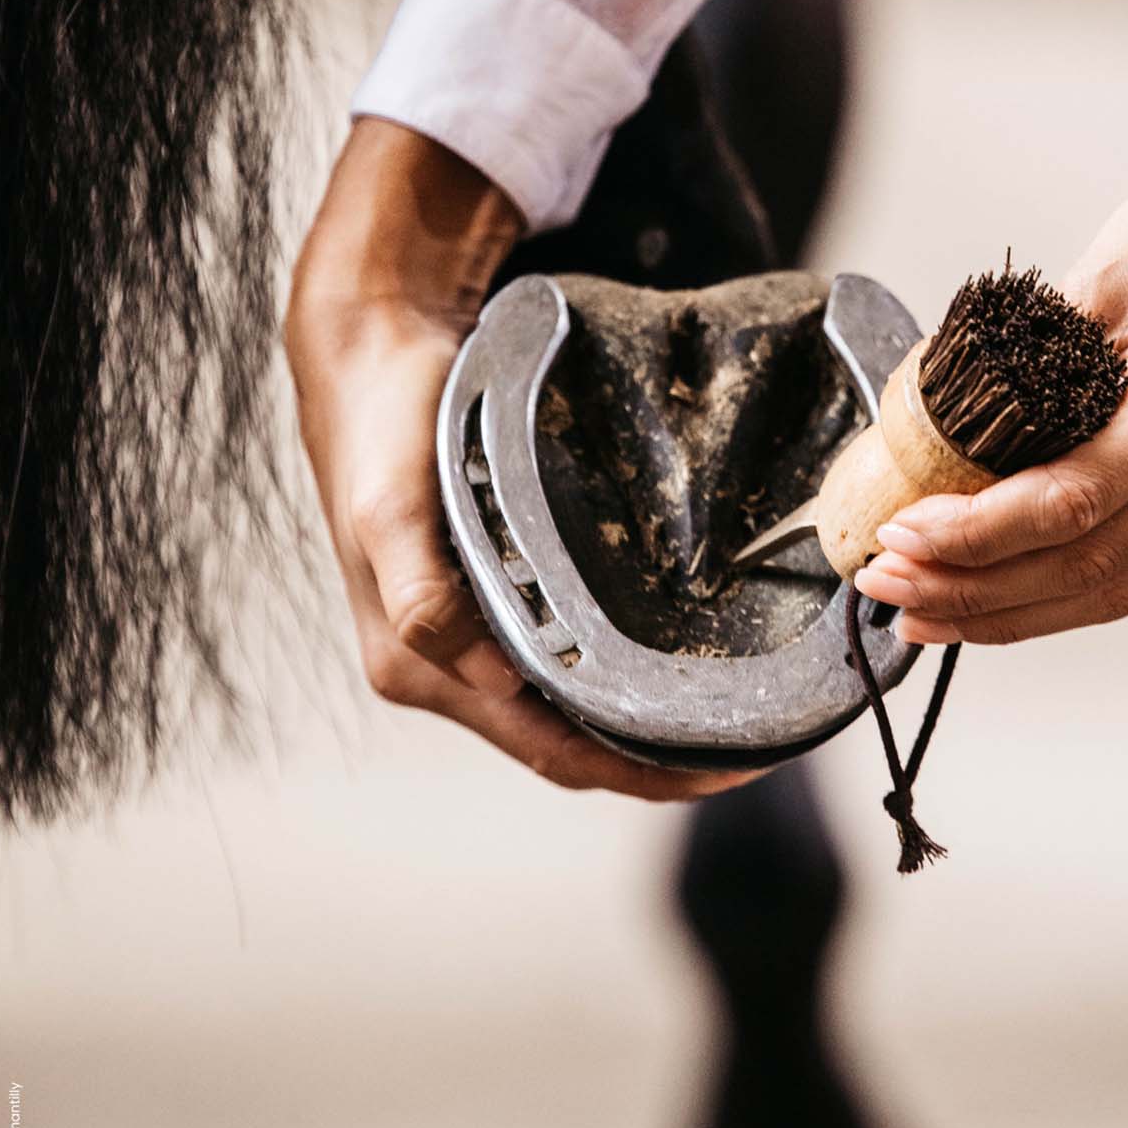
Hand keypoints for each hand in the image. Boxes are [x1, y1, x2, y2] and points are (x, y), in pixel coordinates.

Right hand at [286, 118, 745, 798]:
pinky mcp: (487, 597)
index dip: (637, 770)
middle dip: (656, 758)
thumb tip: (492, 682)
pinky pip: (563, 658)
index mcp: (418, 666)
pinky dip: (619, 671)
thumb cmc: (383, 429)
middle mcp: (441, 668)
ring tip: (734, 713)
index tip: (730, 768)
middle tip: (759, 745)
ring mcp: (465, 637)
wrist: (368, 357)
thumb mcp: (391, 505)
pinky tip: (671, 656)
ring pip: (568, 709)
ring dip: (642, 722)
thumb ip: (424, 596)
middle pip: (566, 744)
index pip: (548, 750)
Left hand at [856, 24, 1127, 646]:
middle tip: (884, 586)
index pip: (1067, 505)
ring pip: (1113, 589)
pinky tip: (999, 593)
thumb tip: (947, 421)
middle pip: (1083, 568)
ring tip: (923, 610)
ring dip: (1010, 610)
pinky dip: (1061, 589)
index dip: (972, 535)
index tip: (897, 533)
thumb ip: (1035, 355)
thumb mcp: (1111, 265)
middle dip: (971, 591)